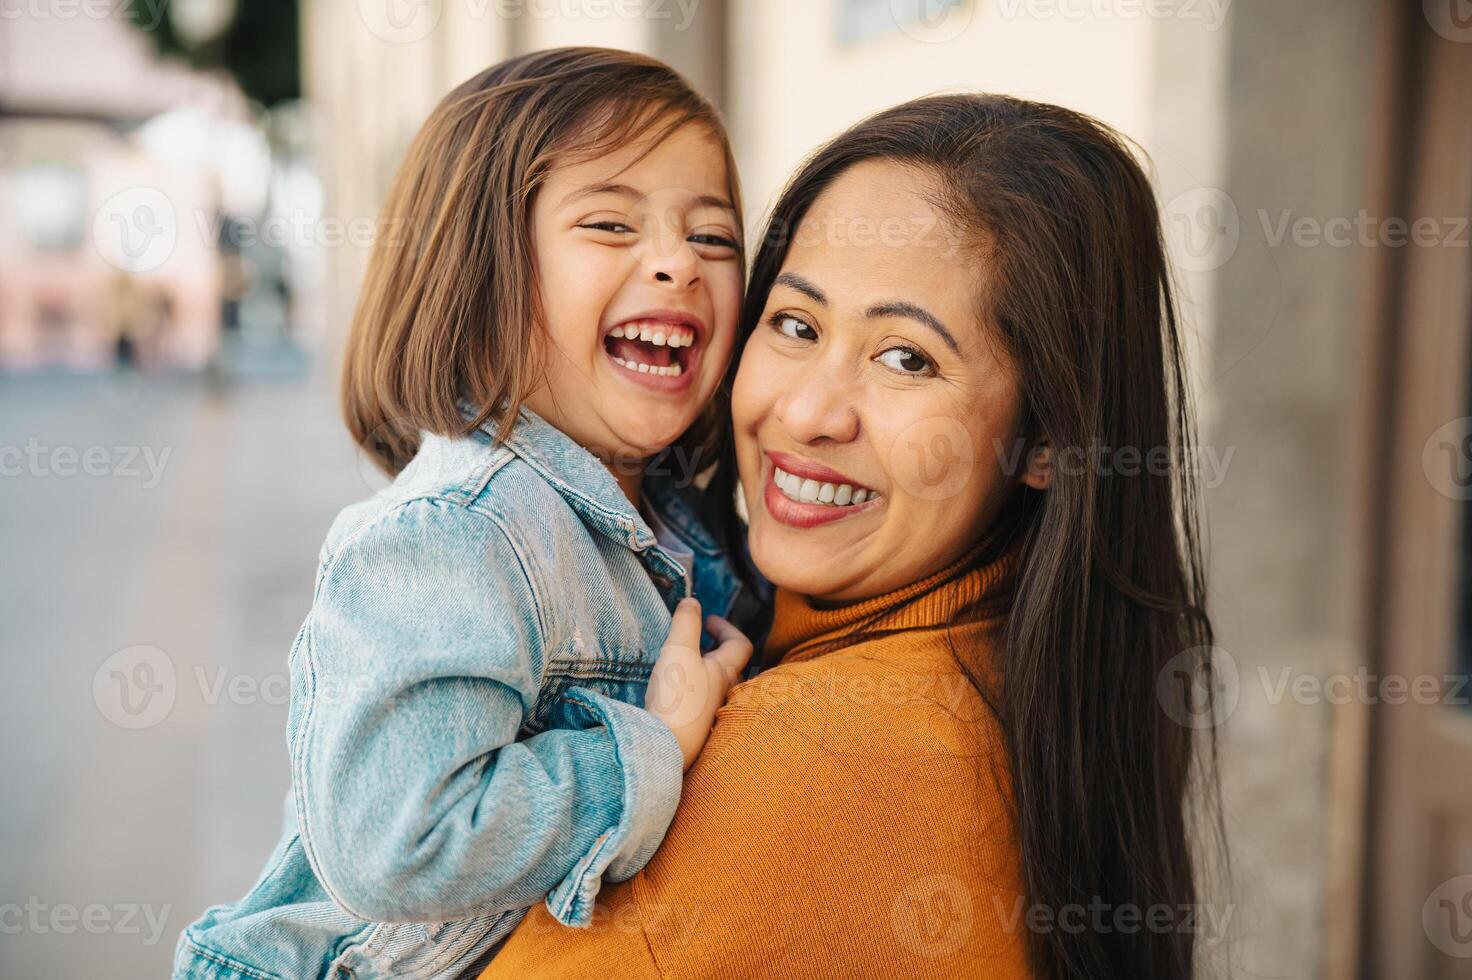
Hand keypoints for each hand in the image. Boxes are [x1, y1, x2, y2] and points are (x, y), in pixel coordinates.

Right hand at [644, 598, 753, 770]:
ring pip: (712, 683)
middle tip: (695, 637)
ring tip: (679, 659)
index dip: (727, 627)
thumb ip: (686, 623)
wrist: (668, 747)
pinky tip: (669, 688)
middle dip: (713, 647)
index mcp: (726, 671)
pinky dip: (689, 686)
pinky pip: (697, 699)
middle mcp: (723, 692)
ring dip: (700, 666)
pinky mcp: (693, 725)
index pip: (741, 644)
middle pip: (728, 664)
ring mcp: (709, 711)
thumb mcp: (680, 651)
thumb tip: (692, 601)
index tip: (708, 620)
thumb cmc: (678, 697)